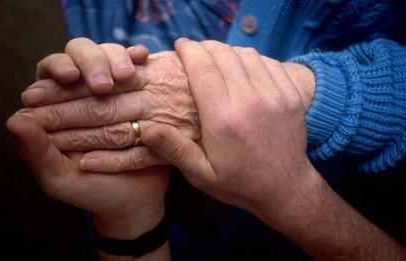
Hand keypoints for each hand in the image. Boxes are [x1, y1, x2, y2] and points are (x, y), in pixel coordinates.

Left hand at [9, 39, 169, 241]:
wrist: (134, 199)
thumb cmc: (91, 190)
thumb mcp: (59, 177)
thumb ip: (36, 151)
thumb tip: (14, 119)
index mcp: (56, 107)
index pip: (49, 72)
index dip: (57, 67)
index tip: (68, 75)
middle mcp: (82, 91)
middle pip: (81, 55)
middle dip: (92, 62)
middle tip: (103, 83)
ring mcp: (113, 89)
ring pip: (110, 56)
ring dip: (116, 58)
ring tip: (126, 74)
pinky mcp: (138, 92)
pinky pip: (138, 69)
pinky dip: (137, 59)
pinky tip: (142, 57)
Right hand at [142, 39, 405, 258]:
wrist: (286, 189)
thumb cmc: (239, 183)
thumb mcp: (201, 175)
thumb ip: (175, 150)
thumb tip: (146, 128)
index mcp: (224, 120)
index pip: (203, 68)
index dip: (189, 50)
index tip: (180, 45)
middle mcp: (250, 101)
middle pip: (224, 55)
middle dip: (205, 46)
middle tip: (195, 50)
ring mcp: (276, 96)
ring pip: (247, 54)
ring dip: (228, 51)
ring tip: (216, 57)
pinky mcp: (292, 95)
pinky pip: (269, 62)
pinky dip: (252, 59)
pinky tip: (242, 68)